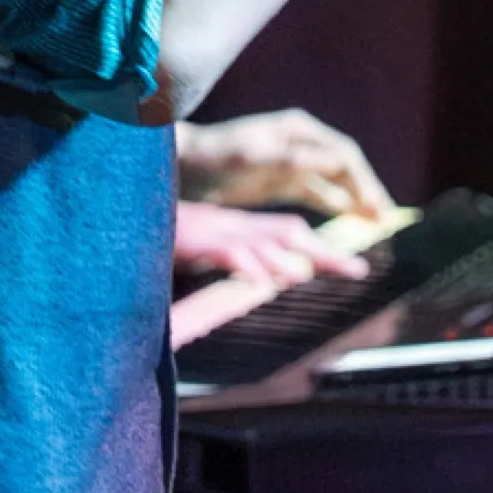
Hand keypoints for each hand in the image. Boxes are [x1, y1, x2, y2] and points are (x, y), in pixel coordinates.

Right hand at [173, 199, 369, 283]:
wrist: (132, 210)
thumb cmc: (168, 236)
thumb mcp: (208, 249)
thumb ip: (238, 261)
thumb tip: (264, 282)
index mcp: (242, 227)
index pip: (291, 233)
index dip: (323, 248)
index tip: (355, 265)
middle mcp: (236, 225)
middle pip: (289, 233)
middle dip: (326, 252)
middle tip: (360, 269)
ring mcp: (217, 230)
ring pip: (262, 240)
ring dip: (289, 258)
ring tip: (313, 275)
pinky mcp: (196, 240)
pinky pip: (227, 251)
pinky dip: (246, 264)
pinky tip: (261, 281)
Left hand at [176, 107, 394, 219]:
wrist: (185, 166)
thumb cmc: (217, 155)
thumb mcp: (254, 154)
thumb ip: (292, 158)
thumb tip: (333, 161)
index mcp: (298, 131)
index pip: (343, 154)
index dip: (364, 180)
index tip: (377, 206)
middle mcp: (301, 144)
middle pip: (345, 168)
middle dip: (366, 191)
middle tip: (386, 219)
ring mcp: (292, 164)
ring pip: (335, 183)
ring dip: (356, 200)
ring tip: (376, 224)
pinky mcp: (282, 184)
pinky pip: (318, 195)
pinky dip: (336, 206)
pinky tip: (349, 222)